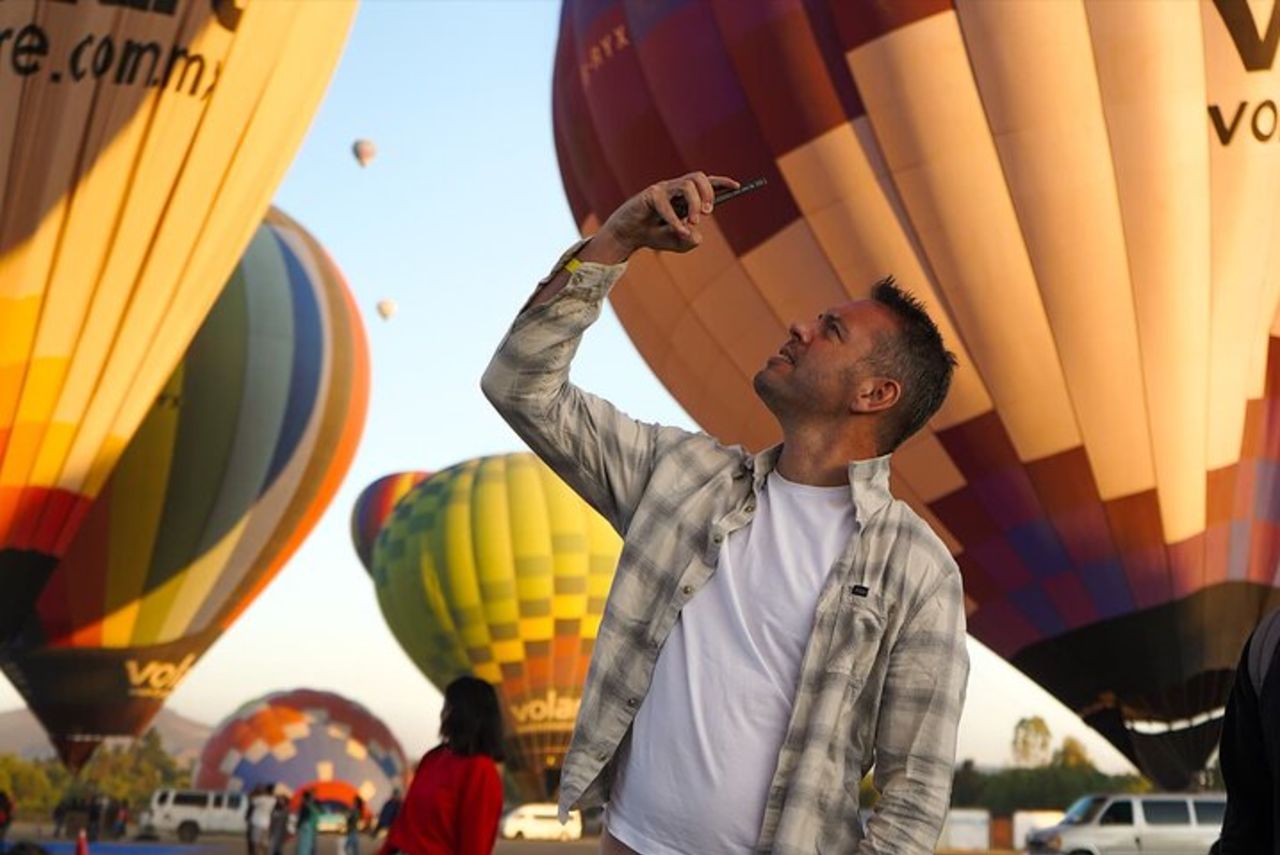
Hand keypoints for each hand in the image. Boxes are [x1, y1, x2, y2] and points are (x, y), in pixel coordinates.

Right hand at [587, 172, 738, 261]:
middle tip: (708, 213)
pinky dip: (675, 219)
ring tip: (693, 222)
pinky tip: (678, 230)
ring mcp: (663, 189)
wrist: (628, 236)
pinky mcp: (650, 195)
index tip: (738, 187)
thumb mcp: (678, 244)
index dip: (722, 182)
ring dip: (695, 204)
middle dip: (709, 193)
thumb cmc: (654, 235)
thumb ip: (691, 241)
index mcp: (685, 196)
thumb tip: (697, 234)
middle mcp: (675, 188)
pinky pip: (666, 204)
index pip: (706, 182)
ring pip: (687, 185)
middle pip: (699, 177)